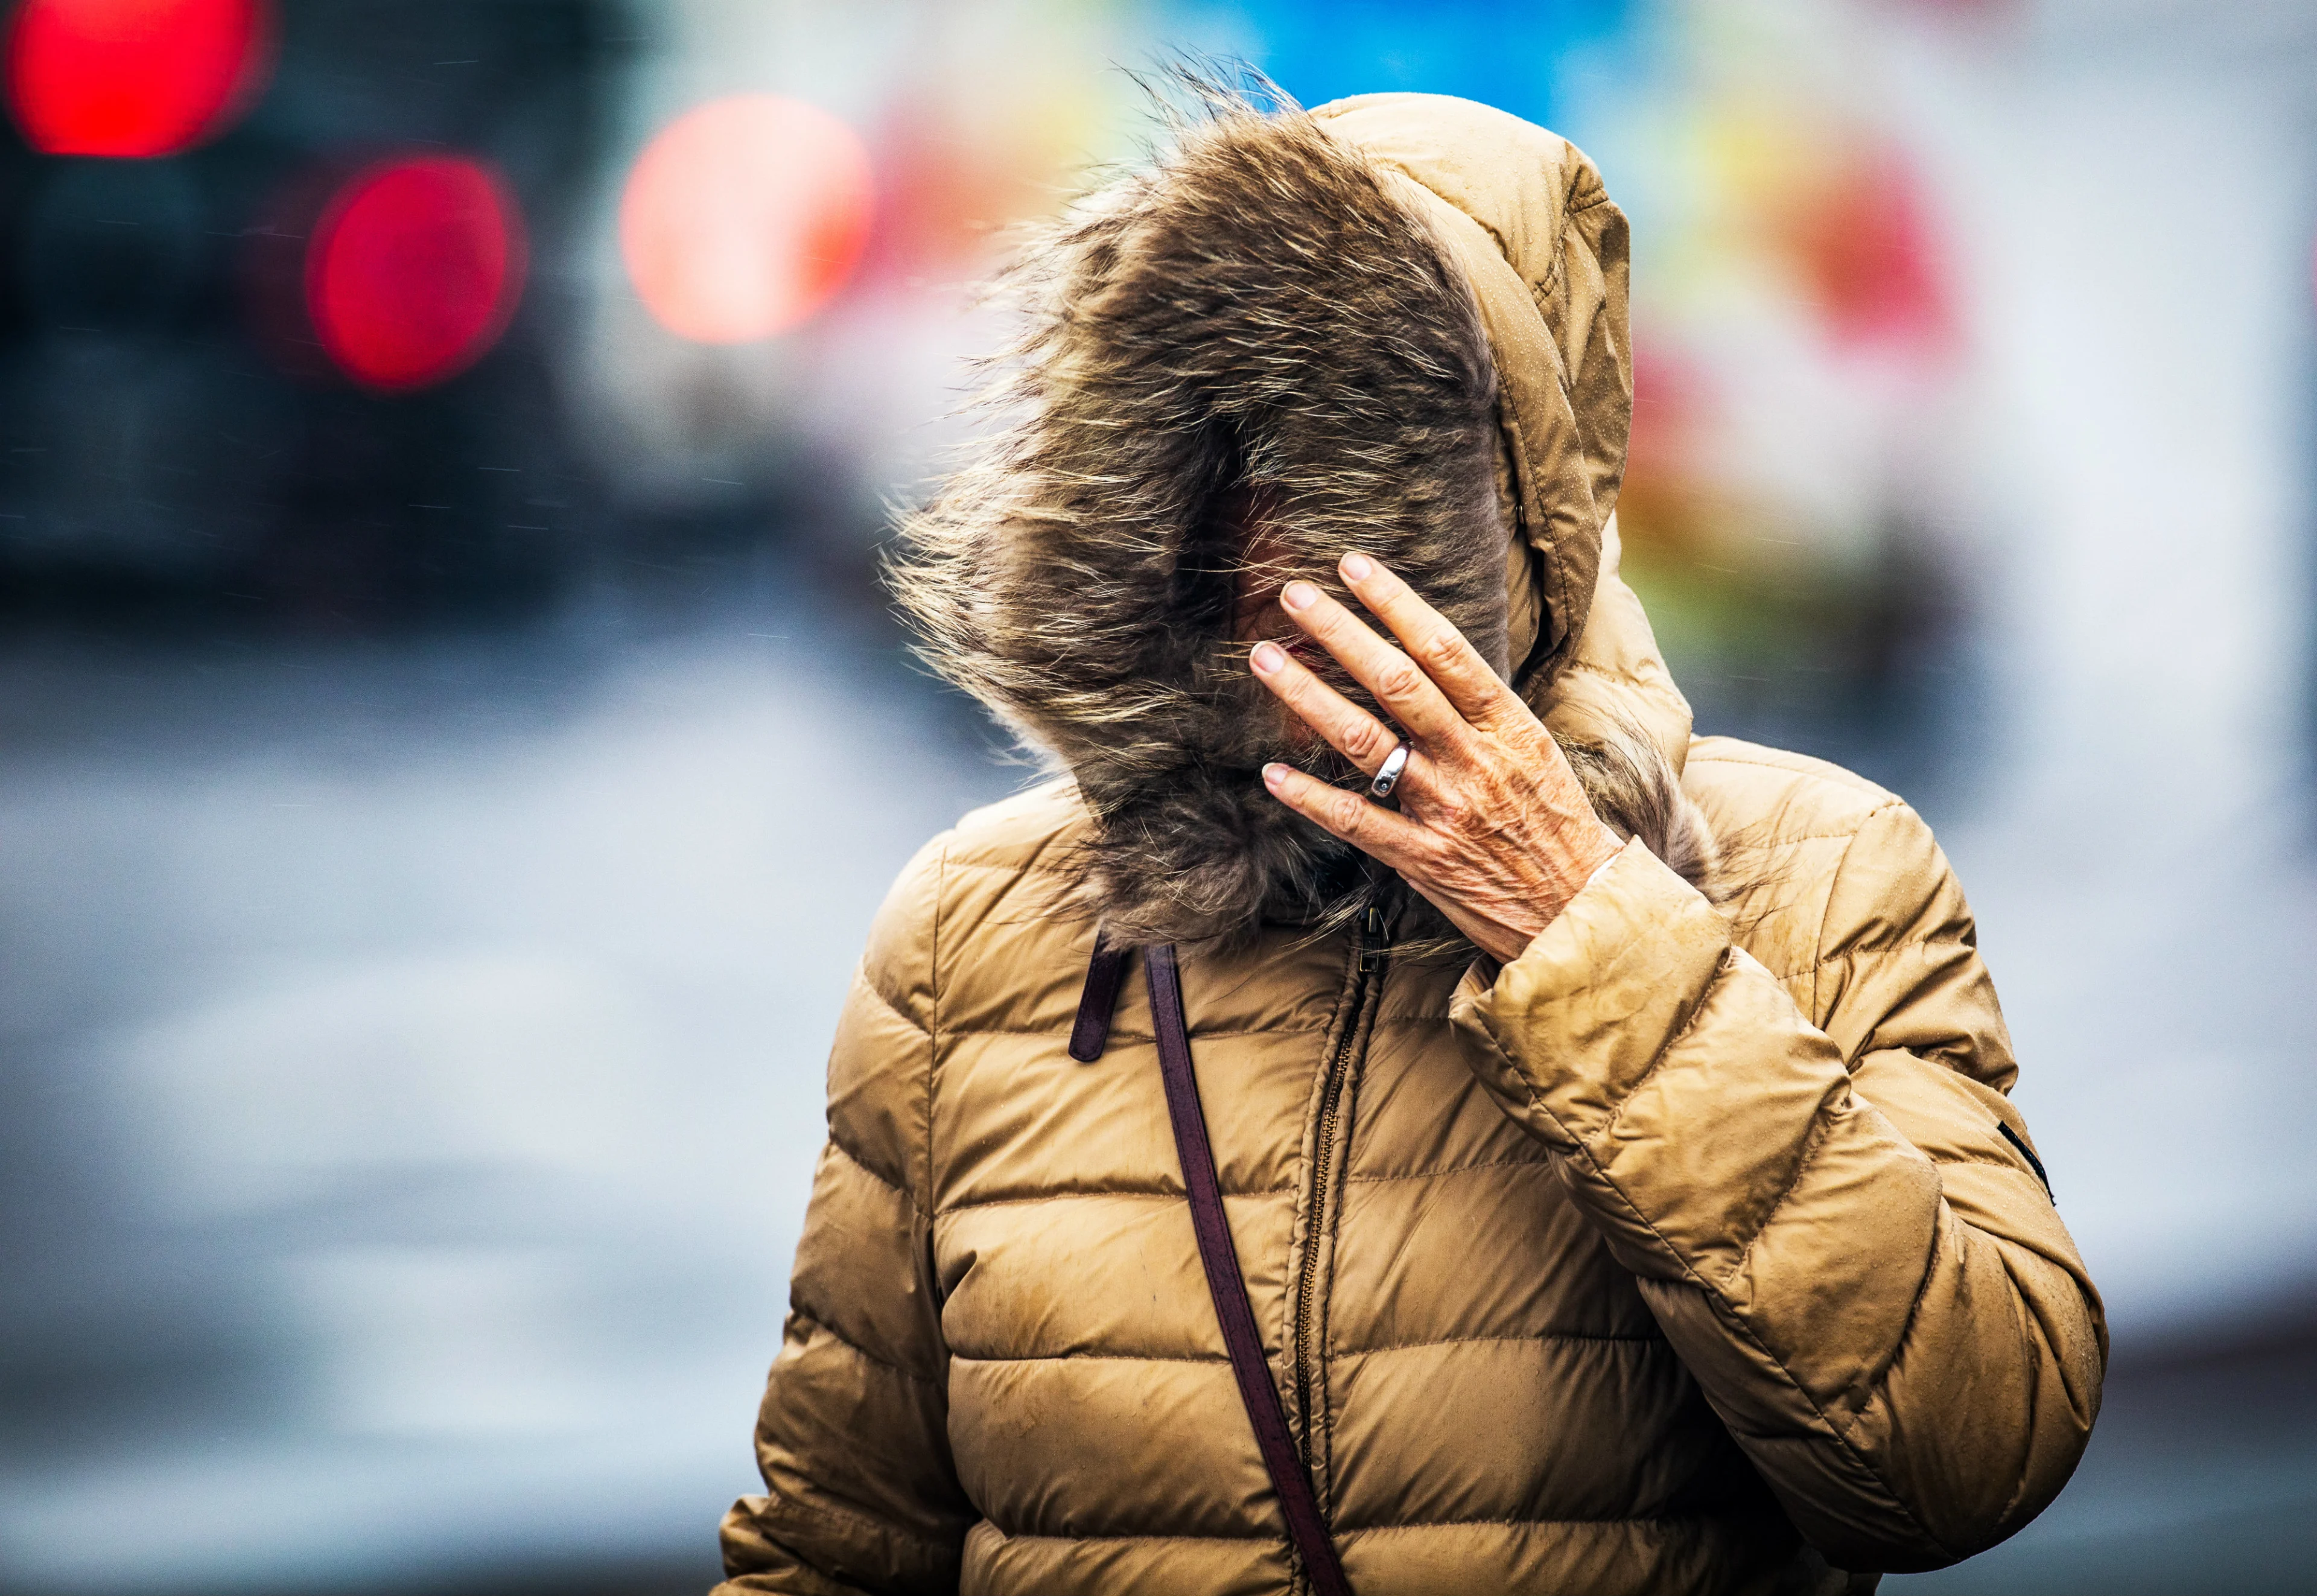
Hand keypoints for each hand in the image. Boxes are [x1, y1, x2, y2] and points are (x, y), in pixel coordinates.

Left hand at [1249, 552, 1622, 963]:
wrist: (1580, 908)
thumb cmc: (1553, 822)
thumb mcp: (1532, 751)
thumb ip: (1479, 711)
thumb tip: (1427, 658)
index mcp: (1507, 725)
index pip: (1445, 648)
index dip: (1396, 603)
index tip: (1353, 566)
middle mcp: (1474, 759)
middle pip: (1397, 682)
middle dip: (1341, 632)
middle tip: (1294, 594)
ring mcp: (1445, 808)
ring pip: (1364, 740)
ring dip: (1307, 695)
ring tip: (1264, 660)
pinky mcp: (1422, 858)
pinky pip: (1355, 820)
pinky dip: (1309, 796)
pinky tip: (1272, 773)